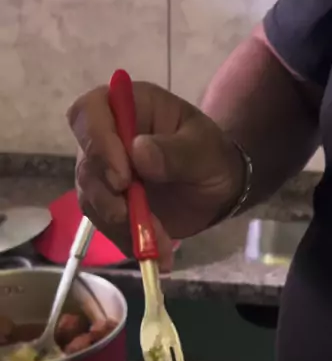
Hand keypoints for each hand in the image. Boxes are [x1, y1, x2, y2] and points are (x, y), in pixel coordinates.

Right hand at [67, 82, 244, 268]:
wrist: (217, 187)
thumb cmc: (212, 156)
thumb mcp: (204, 150)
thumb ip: (174, 151)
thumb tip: (138, 152)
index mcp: (129, 107)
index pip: (90, 112)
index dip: (97, 143)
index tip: (122, 177)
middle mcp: (108, 137)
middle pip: (85, 163)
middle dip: (106, 196)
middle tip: (131, 215)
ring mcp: (105, 172)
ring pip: (91, 198)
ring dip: (119, 224)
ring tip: (158, 240)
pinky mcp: (110, 203)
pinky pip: (106, 224)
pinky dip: (128, 240)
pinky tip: (156, 252)